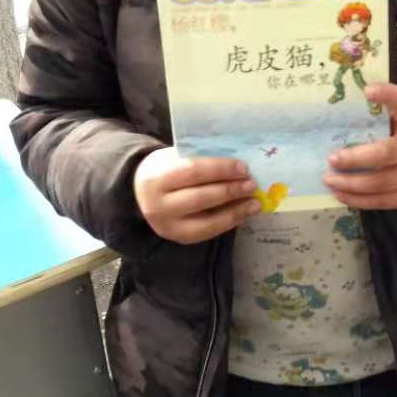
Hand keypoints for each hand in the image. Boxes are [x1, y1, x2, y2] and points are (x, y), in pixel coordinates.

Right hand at [134, 147, 259, 244]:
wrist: (141, 191)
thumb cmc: (167, 169)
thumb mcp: (175, 158)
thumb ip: (200, 160)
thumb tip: (238, 167)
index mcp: (157, 178)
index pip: (193, 172)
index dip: (220, 170)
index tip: (243, 167)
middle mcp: (158, 205)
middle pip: (201, 198)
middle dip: (230, 191)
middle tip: (252, 184)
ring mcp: (168, 226)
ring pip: (207, 221)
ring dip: (235, 211)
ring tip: (255, 202)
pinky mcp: (179, 238)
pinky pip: (209, 232)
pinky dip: (229, 222)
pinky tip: (244, 213)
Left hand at [322, 83, 396, 209]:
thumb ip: (386, 104)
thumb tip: (361, 90)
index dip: (387, 96)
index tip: (367, 91)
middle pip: (384, 155)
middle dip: (355, 159)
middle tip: (331, 159)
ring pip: (379, 184)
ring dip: (350, 183)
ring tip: (329, 180)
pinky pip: (380, 202)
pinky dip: (358, 200)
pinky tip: (340, 194)